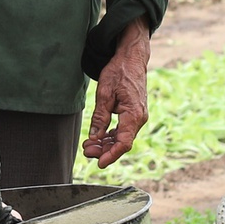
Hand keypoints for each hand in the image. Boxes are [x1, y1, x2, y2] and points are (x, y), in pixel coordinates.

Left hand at [84, 21, 151, 167]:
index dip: (111, 155)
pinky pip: (122, 130)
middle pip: (121, 142)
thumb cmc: (119, 73)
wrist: (132, 59)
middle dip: (104, 150)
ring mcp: (136, 117)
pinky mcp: (132, 115)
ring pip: (121, 138)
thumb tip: (94, 137)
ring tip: (88, 145)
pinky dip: (110, 136)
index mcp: (134, 115)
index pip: (124, 142)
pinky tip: (97, 138)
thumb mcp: (105, 93)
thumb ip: (100, 117)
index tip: (99, 163)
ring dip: (105, 144)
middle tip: (86, 151)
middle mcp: (138, 119)